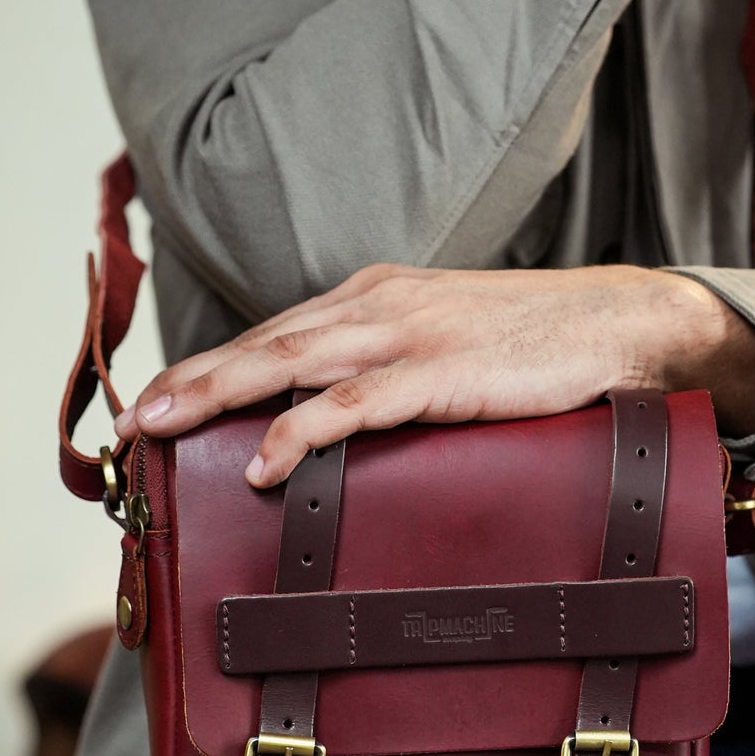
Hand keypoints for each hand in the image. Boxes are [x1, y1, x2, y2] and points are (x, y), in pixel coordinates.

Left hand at [112, 263, 754, 485]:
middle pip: (265, 341)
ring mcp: (409, 334)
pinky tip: (264, 460)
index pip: (279, 330)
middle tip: (132, 418)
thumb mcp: (452, 347)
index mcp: (379, 295)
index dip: (215, 364)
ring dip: (219, 395)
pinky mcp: (441, 372)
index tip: (162, 399)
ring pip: (290, 362)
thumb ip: (396, 372)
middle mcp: (380, 303)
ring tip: (163, 429)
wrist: (622, 327)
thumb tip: (348, 425)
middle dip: (192, 378)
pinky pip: (354, 404)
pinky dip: (301, 430)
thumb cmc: (540, 345)